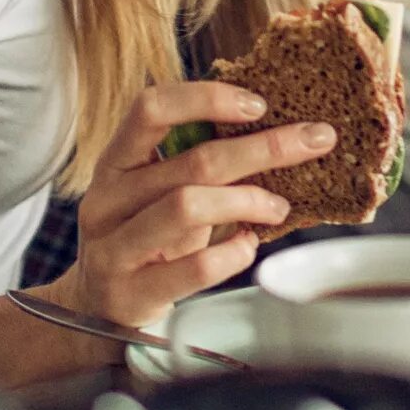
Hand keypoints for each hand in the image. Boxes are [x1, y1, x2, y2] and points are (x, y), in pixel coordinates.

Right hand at [43, 82, 338, 328]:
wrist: (97, 310)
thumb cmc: (144, 241)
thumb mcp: (157, 195)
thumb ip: (195, 165)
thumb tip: (277, 134)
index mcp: (114, 163)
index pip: (150, 109)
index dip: (205, 98)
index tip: (259, 105)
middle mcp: (108, 199)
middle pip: (191, 162)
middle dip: (263, 148)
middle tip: (312, 142)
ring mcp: (114, 248)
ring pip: (188, 207)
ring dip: (247, 201)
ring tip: (278, 207)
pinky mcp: (132, 292)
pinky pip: (193, 268)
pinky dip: (233, 254)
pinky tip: (249, 246)